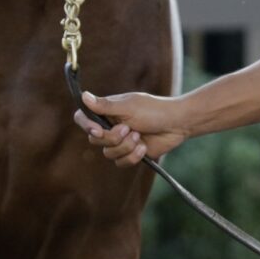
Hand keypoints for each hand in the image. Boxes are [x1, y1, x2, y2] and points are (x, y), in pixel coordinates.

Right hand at [72, 90, 189, 167]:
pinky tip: (143, 147)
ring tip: (139, 136)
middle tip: (128, 128)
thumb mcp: (128, 106)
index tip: (97, 130)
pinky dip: (132, 156)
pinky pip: (121, 163)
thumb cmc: (154, 110)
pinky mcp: (130, 154)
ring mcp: (120, 141)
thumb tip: (83, 96)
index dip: (86, 126)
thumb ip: (105, 105)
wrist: (176, 124)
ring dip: (125, 146)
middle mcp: (110, 126)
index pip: (83, 117)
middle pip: (95, 140)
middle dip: (112, 137)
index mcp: (107, 111)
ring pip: (108, 153)